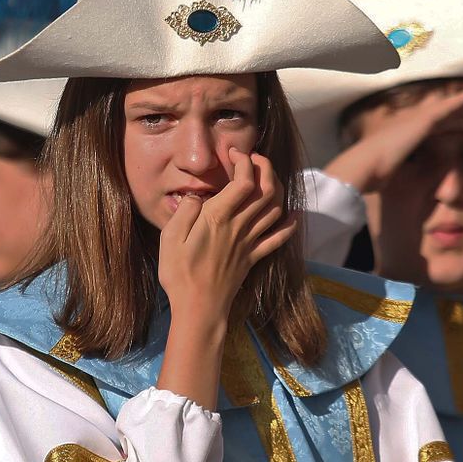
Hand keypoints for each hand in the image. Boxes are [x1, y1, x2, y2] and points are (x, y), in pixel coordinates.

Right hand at [156, 148, 296, 320]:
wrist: (199, 309)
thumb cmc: (179, 274)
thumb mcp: (170, 238)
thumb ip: (184, 212)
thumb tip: (196, 195)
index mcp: (218, 218)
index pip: (243, 181)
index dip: (244, 161)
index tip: (234, 153)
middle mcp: (239, 227)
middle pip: (266, 190)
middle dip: (265, 167)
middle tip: (254, 157)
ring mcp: (249, 243)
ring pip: (275, 209)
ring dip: (277, 188)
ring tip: (267, 177)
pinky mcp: (253, 257)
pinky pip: (278, 238)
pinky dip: (289, 223)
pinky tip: (293, 214)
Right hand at [324, 85, 462, 193]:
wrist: (364, 167)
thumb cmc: (376, 173)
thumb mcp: (398, 171)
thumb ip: (410, 168)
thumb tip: (419, 176)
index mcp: (411, 131)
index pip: (444, 123)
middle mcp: (416, 120)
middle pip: (454, 113)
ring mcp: (419, 118)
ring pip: (456, 110)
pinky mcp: (423, 120)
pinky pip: (448, 107)